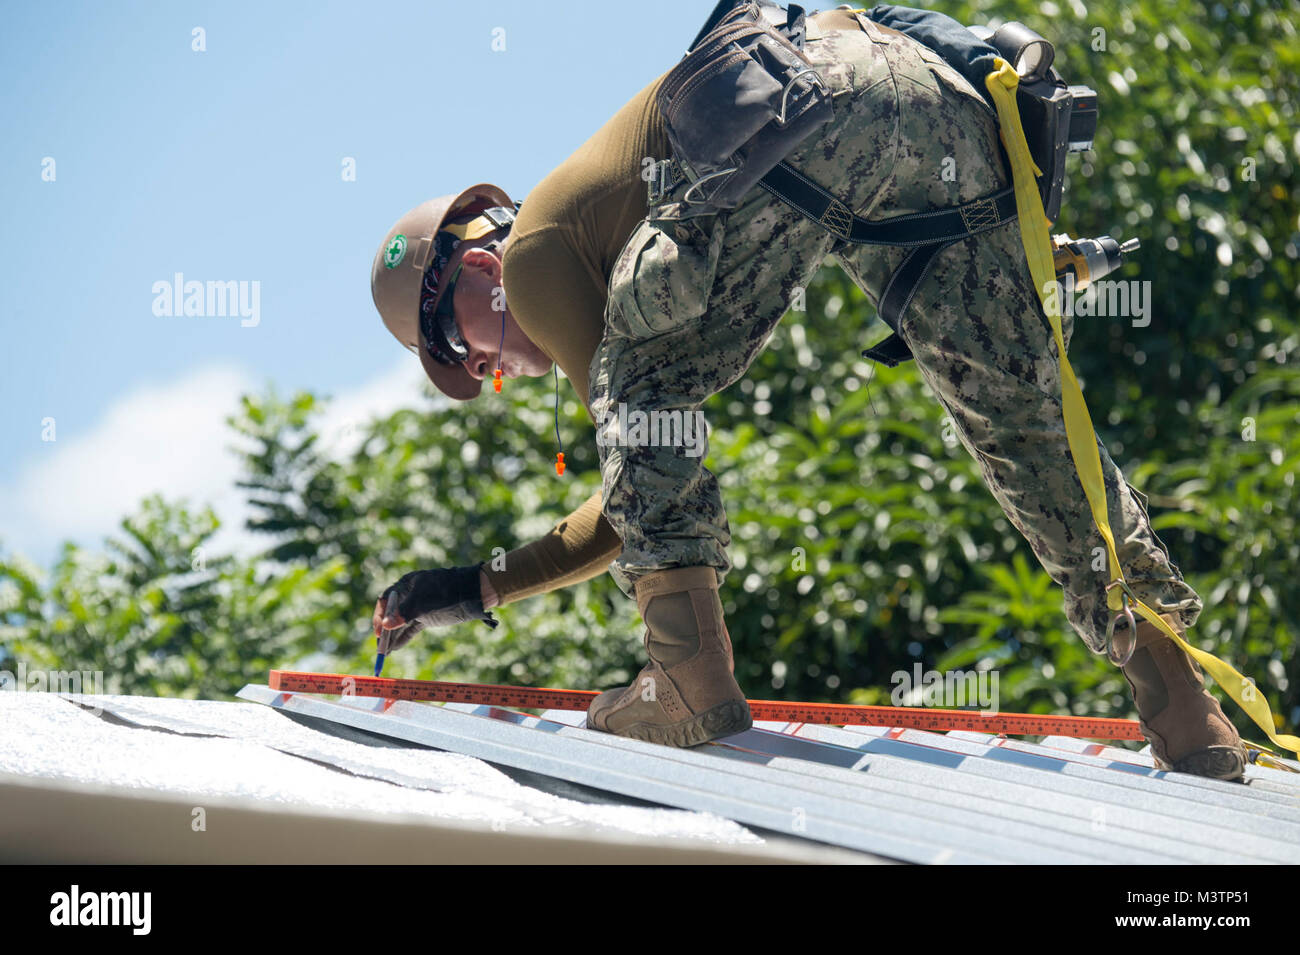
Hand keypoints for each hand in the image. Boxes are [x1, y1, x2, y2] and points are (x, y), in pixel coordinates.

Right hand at [372, 564, 498, 655]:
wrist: (473, 593)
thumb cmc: (447, 592)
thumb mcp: (425, 602)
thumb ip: (405, 613)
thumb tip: (386, 626)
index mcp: (406, 584)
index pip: (386, 600)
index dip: (379, 616)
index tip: (379, 631)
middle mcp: (409, 595)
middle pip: (391, 613)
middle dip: (385, 630)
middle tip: (380, 647)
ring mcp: (418, 606)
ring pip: (401, 622)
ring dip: (393, 636)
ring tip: (385, 653)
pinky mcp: (427, 616)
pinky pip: (411, 628)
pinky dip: (404, 637)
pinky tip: (396, 648)